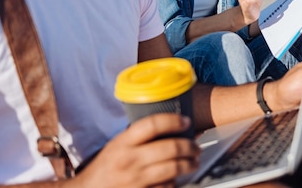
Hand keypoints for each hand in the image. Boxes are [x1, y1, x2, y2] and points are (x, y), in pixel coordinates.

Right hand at [74, 114, 199, 187]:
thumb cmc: (105, 167)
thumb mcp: (117, 145)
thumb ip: (138, 136)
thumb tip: (169, 126)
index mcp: (123, 142)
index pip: (152, 124)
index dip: (173, 120)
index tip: (185, 121)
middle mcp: (130, 160)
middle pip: (169, 148)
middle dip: (189, 146)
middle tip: (196, 146)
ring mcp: (136, 180)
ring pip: (173, 169)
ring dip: (189, 164)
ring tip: (193, 162)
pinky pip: (166, 187)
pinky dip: (175, 182)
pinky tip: (177, 178)